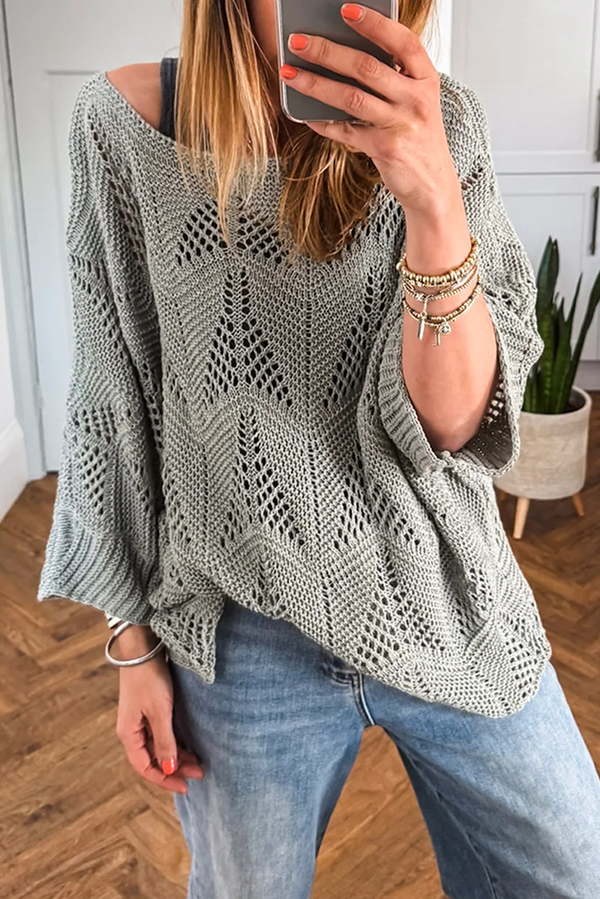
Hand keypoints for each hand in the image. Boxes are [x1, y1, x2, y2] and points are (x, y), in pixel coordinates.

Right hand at [115, 635, 203, 793]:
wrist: (143, 647)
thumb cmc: (148, 678)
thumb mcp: (160, 712)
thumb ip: (164, 742)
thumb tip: (168, 769)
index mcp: (128, 734)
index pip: (145, 767)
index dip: (165, 779)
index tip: (185, 787)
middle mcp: (131, 729)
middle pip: (152, 758)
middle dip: (175, 768)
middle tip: (199, 773)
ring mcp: (139, 719)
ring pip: (158, 746)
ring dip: (177, 755)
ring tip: (198, 761)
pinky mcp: (148, 708)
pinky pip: (160, 733)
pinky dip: (174, 741)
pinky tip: (188, 744)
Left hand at [281, 2, 460, 216]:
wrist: (433, 185)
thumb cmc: (418, 138)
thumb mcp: (417, 103)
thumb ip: (393, 79)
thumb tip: (344, 55)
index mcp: (426, 79)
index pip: (402, 42)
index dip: (374, 24)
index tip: (345, 10)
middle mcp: (416, 99)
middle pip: (366, 67)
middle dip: (327, 52)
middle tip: (298, 42)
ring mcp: (401, 125)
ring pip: (350, 97)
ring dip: (315, 84)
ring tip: (289, 74)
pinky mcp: (385, 148)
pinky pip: (345, 130)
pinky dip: (322, 122)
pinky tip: (305, 114)